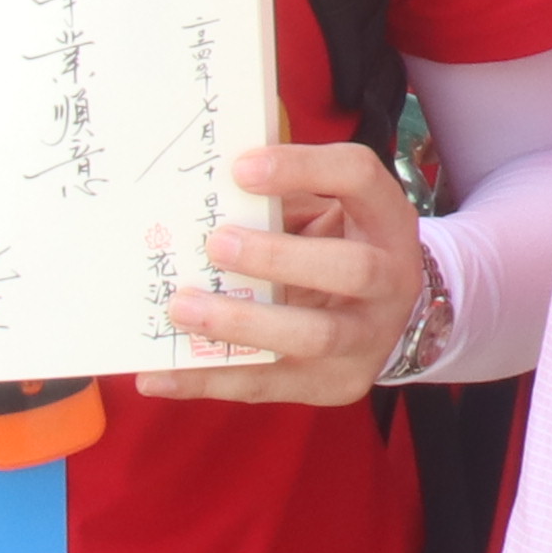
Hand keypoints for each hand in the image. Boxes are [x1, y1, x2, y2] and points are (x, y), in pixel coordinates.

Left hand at [144, 140, 422, 406]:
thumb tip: (201, 195)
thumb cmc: (339, 248)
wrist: (389, 320)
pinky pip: (269, 384)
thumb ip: (281, 202)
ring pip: (314, 336)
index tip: (241, 168)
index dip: (303, 168)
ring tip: (182, 309)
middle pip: (352, 268)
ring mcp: (368, 339)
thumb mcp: (328, 212)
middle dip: (279, 257)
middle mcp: (391, 279)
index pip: (358, 176)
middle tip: (216, 244)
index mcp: (386, 218)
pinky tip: (160, 375)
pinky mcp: (335, 384)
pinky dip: (209, 380)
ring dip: (242, 323)